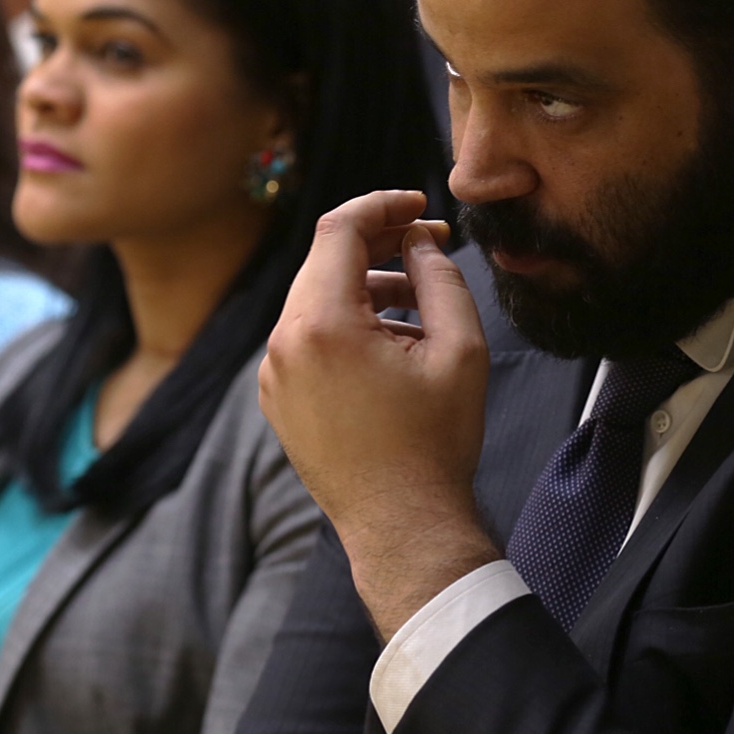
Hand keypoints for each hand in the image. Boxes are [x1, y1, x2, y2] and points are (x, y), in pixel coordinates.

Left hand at [260, 190, 501, 640]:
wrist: (403, 528)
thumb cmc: (436, 441)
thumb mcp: (460, 348)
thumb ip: (439, 276)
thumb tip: (420, 239)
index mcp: (321, 325)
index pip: (340, 229)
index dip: (383, 205)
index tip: (421, 206)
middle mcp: (283, 344)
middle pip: (323, 262)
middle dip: (377, 245)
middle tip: (429, 246)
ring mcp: (273, 375)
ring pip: (315, 301)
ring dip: (364, 287)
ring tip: (420, 303)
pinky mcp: (278, 400)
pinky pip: (307, 339)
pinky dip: (345, 324)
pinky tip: (392, 342)